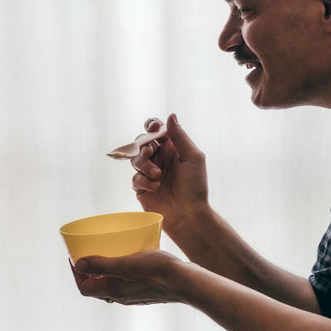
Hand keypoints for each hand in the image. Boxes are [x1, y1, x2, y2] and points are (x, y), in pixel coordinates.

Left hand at [70, 249, 188, 306]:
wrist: (187, 282)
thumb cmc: (157, 272)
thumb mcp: (126, 264)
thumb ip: (102, 265)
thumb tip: (78, 264)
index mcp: (113, 291)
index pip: (84, 287)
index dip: (76, 273)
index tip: (75, 257)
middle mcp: (121, 296)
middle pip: (96, 285)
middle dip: (89, 270)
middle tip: (89, 252)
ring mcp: (134, 295)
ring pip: (112, 283)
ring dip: (105, 270)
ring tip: (108, 252)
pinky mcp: (146, 290)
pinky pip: (126, 281)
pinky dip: (121, 270)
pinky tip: (131, 257)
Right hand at [130, 114, 208, 231]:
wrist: (188, 215)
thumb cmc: (195, 187)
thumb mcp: (193, 157)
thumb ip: (180, 137)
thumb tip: (170, 116)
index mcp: (172, 148)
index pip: (157, 130)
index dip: (152, 126)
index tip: (153, 128)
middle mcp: (160, 158)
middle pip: (142, 142)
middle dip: (144, 146)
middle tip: (150, 152)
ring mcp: (149, 173)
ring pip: (136, 159)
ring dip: (145, 165)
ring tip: (157, 175)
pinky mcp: (142, 188)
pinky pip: (135, 178)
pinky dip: (144, 181)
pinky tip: (156, 187)